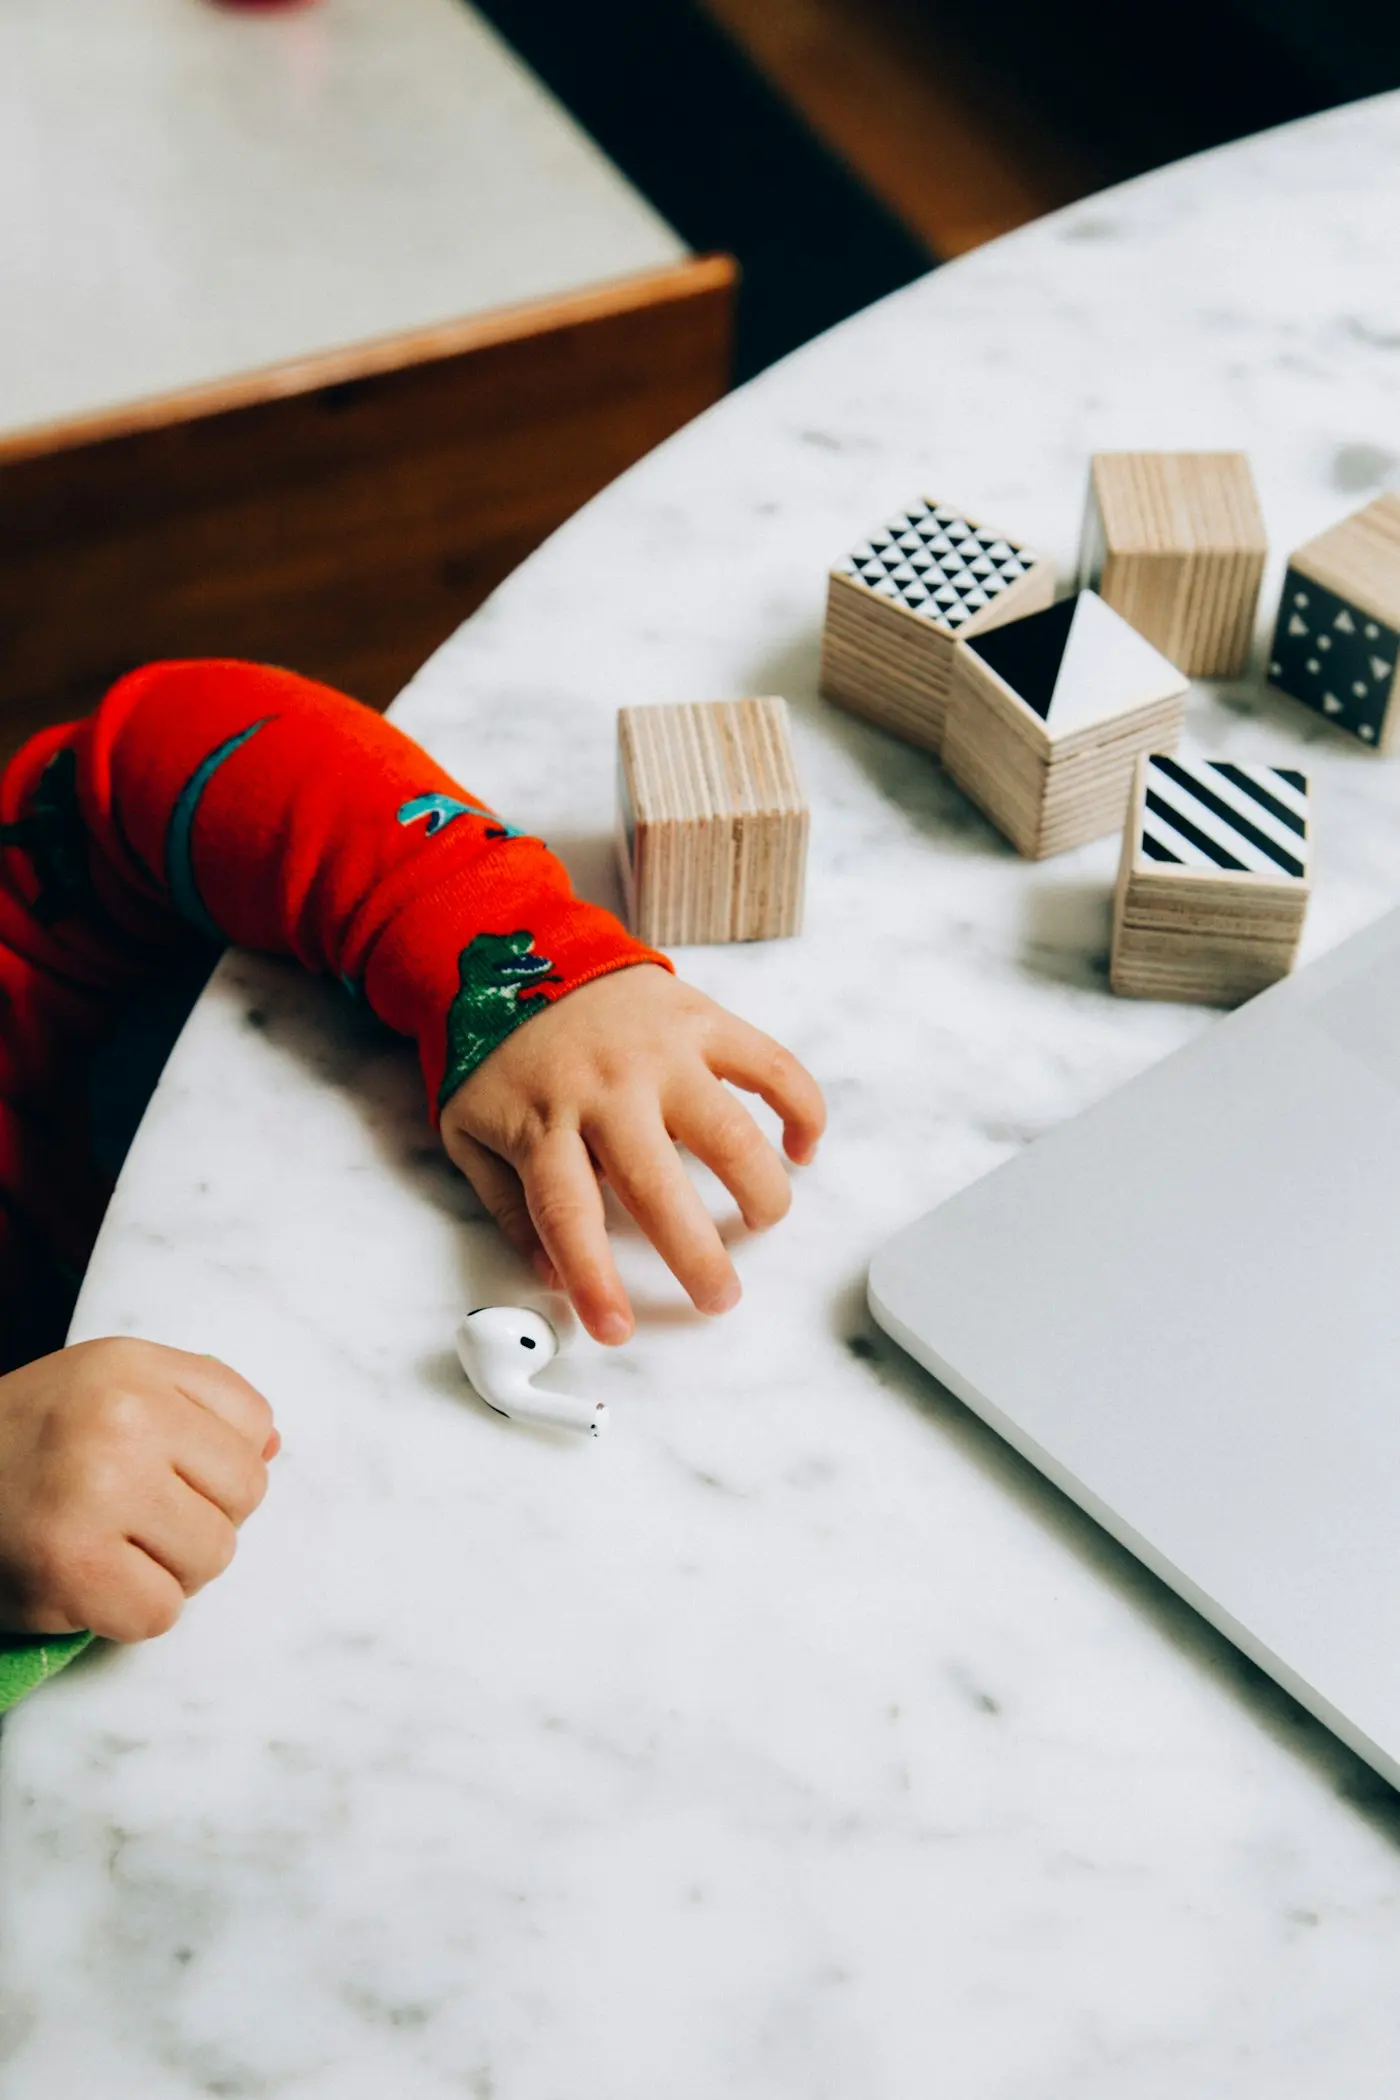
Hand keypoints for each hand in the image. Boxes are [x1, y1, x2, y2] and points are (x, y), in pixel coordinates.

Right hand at [0, 1339, 277, 1642]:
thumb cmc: (28, 1440)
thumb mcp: (107, 1384)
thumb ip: (196, 1403)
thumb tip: (273, 1449)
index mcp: (134, 1368)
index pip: (254, 1423)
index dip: (218, 1460)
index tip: (168, 1468)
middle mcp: (121, 1420)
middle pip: (245, 1494)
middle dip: (200, 1516)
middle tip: (135, 1516)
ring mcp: (97, 1494)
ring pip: (213, 1557)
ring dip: (170, 1568)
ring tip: (111, 1547)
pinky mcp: (72, 1569)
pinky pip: (161, 1612)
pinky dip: (131, 1612)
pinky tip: (90, 1583)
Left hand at [441, 964, 824, 1343]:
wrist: (514, 946)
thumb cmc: (496, 1055)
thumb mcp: (471, 1132)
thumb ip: (510, 1208)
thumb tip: (551, 1276)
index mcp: (543, 1122)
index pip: (569, 1215)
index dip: (593, 1279)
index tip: (616, 1330)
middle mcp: (606, 1089)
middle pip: (658, 1186)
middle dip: (695, 1255)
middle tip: (719, 1299)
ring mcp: (660, 1052)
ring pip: (728, 1129)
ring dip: (759, 1188)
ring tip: (764, 1223)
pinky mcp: (700, 1019)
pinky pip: (768, 1064)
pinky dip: (800, 1106)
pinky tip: (803, 1148)